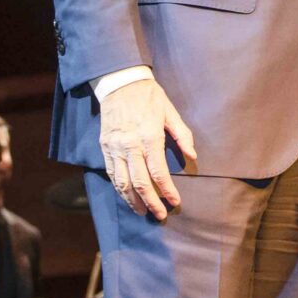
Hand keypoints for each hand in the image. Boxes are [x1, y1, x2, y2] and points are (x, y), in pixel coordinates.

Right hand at [99, 76, 196, 219]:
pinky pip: (111, 173)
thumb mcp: (170, 112)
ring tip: (143, 212)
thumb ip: (182, 134)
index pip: (158, 171)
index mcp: (149, 136)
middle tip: (160, 215)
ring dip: (133, 200)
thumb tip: (193, 155)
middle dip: (151, 202)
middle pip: (140, 182)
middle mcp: (130, 145)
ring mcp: (115, 147)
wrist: (119, 83)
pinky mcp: (105, 147)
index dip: (167, 190)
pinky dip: (119, 188)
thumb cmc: (149, 97)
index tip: (175, 202)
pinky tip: (127, 197)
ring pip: (122, 182)